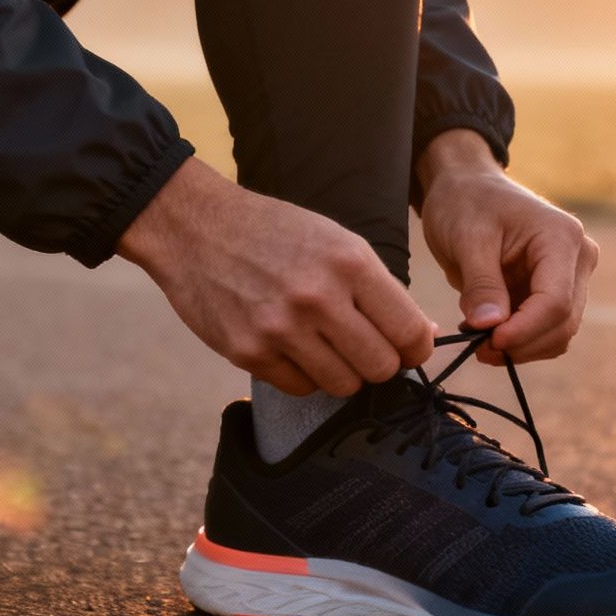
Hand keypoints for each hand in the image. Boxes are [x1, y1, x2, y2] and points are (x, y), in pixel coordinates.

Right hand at [119, 159, 435, 395]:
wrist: (194, 228)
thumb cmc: (274, 233)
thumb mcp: (336, 242)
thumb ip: (379, 289)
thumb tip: (421, 334)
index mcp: (349, 262)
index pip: (408, 331)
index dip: (415, 349)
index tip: (407, 350)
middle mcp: (318, 297)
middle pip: (380, 367)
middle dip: (379, 365)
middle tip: (363, 349)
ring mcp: (281, 328)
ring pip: (342, 385)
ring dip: (342, 373)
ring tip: (326, 346)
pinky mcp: (248, 352)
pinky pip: (300, 388)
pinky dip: (303, 375)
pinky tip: (291, 347)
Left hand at [416, 129, 599, 363]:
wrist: (468, 189)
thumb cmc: (466, 203)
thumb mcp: (466, 238)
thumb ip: (480, 283)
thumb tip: (489, 326)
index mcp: (561, 237)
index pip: (556, 301)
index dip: (524, 330)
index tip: (486, 342)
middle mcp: (578, 258)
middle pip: (563, 322)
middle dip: (521, 343)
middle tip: (476, 348)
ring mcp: (571, 277)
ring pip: (558, 334)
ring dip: (520, 347)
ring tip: (476, 337)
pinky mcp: (556, 292)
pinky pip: (545, 331)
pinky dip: (519, 340)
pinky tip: (486, 330)